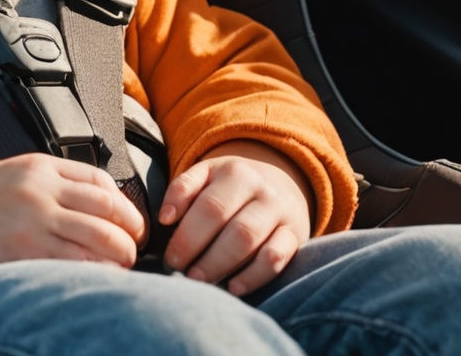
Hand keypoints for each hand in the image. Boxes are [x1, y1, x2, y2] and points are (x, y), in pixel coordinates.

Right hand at [0, 153, 145, 285]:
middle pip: (109, 211)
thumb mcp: (15, 173)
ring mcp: (33, 223)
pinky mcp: (23, 253)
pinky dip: (95, 273)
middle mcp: (40, 191)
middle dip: (131, 235)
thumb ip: (55, 182)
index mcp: (40, 167)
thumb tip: (100, 203)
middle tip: (132, 250)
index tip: (130, 224)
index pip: (101, 181)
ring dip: (120, 257)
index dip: (125, 206)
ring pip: (100, 238)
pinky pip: (75, 264)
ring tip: (120, 268)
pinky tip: (98, 279)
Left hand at [159, 140, 313, 295]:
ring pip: (254, 243)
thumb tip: (165, 217)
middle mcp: (263, 191)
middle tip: (182, 272)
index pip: (210, 207)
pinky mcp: (295, 237)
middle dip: (204, 256)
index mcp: (236, 172)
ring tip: (200, 281)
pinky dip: (255, 276)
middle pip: (234, 229)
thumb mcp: (205, 174)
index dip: (188, 236)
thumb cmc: (229, 186)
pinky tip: (233, 287)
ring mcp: (282, 214)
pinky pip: (277, 259)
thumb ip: (182, 189)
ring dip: (223, 266)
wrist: (279, 182)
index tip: (170, 258)